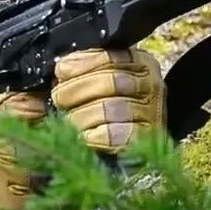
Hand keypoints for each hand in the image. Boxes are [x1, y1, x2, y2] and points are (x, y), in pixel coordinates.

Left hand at [51, 47, 165, 154]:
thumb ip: (81, 70)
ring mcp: (151, 114)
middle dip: (77, 90)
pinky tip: (83, 137)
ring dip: (80, 115)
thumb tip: (62, 67)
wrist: (125, 153)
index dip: (82, 63)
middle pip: (110, 80)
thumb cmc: (101, 112)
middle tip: (59, 99)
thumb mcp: (95, 82)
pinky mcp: (144, 141)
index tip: (61, 71)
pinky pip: (112, 134)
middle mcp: (151, 85)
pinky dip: (92, 135)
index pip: (111, 56)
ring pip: (109, 108)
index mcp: (140, 64)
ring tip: (70, 120)